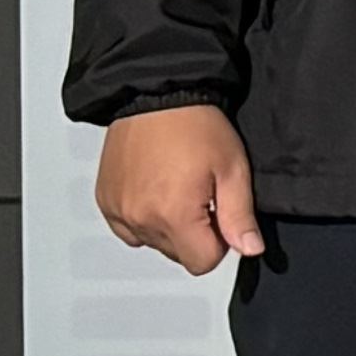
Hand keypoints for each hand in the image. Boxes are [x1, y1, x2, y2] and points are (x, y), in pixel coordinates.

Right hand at [96, 104, 262, 274]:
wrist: (156, 93)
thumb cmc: (195, 124)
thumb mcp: (232, 168)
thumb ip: (239, 216)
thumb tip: (249, 249)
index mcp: (173, 215)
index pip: (201, 263)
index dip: (218, 243)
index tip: (220, 215)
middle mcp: (140, 218)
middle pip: (177, 254)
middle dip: (193, 232)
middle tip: (200, 194)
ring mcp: (118, 211)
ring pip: (152, 242)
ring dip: (167, 225)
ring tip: (176, 186)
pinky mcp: (105, 200)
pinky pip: (127, 228)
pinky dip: (142, 216)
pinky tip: (155, 189)